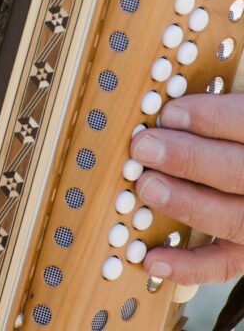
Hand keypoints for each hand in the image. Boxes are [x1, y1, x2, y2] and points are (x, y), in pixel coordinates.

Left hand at [130, 94, 243, 284]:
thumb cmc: (231, 138)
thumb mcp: (232, 117)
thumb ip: (212, 114)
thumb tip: (163, 112)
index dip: (210, 119)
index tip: (169, 114)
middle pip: (238, 173)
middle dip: (188, 160)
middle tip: (144, 148)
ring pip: (233, 219)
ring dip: (185, 203)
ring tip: (146, 186)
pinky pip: (224, 265)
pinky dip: (188, 265)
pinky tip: (152, 258)